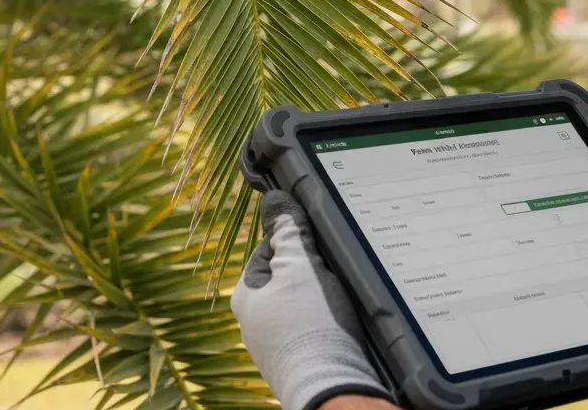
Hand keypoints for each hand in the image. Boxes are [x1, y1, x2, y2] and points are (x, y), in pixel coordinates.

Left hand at [231, 192, 389, 409]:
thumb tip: (274, 200)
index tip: (319, 249)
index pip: (271, 249)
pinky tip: (341, 326)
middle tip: (333, 275)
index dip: (298, 244)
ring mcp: (275, 345)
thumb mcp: (300, 264)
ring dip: (322, 299)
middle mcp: (254, 322)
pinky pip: (312, 330)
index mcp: (246, 295)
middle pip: (288, 277)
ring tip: (339, 303)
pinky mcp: (298, 362)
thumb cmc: (310, 323)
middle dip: (312, 273)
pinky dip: (327, 324)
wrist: (332, 388)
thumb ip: (288, 231)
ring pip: (302, 304)